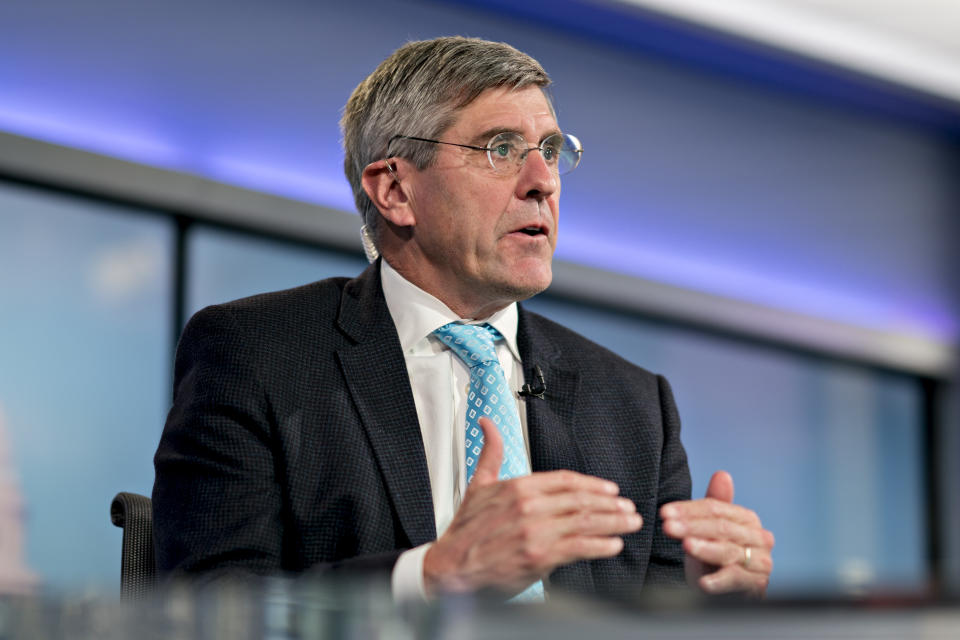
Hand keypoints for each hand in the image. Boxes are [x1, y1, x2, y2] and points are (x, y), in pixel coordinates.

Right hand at [423, 417, 641, 596]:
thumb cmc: (466, 530)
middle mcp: (529, 506)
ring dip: (613, 522)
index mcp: (518, 486)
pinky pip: (578, 547)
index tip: (610, 489)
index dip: (592, 484)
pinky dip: (600, 546)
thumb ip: (490, 452)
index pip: (565, 480)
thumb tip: (487, 423)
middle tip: (628, 507)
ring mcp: (535, 531)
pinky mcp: (538, 556)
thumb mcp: (478, 484)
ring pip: (584, 521)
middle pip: (580, 500)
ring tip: (630, 522)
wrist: (451, 567)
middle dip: (610, 503)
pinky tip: (613, 544)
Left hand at [660, 471, 773, 596]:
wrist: (729, 594)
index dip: (688, 509)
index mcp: (747, 519)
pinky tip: (703, 583)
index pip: (715, 509)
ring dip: (704, 548)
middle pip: (721, 527)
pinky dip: (718, 581)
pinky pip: (736, 579)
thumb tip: (722, 474)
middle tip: (668, 527)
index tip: (664, 512)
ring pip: (728, 551)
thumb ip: (715, 504)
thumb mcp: (711, 531)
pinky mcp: (757, 584)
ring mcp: (760, 561)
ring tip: (685, 545)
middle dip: (691, 526)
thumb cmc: (717, 558)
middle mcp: (759, 537)